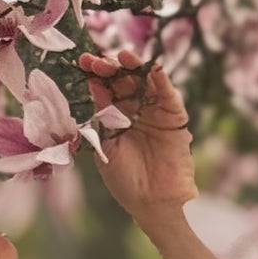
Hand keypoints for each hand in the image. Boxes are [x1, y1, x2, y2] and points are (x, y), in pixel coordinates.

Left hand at [77, 46, 195, 217]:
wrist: (151, 203)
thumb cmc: (125, 180)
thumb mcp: (106, 147)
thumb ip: (102, 117)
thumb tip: (94, 86)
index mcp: (115, 117)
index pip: (105, 88)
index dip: (95, 74)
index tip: (82, 62)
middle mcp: (135, 110)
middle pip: (123, 80)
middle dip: (111, 67)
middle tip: (97, 60)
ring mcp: (155, 112)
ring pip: (145, 82)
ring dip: (135, 67)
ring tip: (123, 56)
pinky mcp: (174, 118)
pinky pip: (168, 94)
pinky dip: (161, 80)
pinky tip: (152, 68)